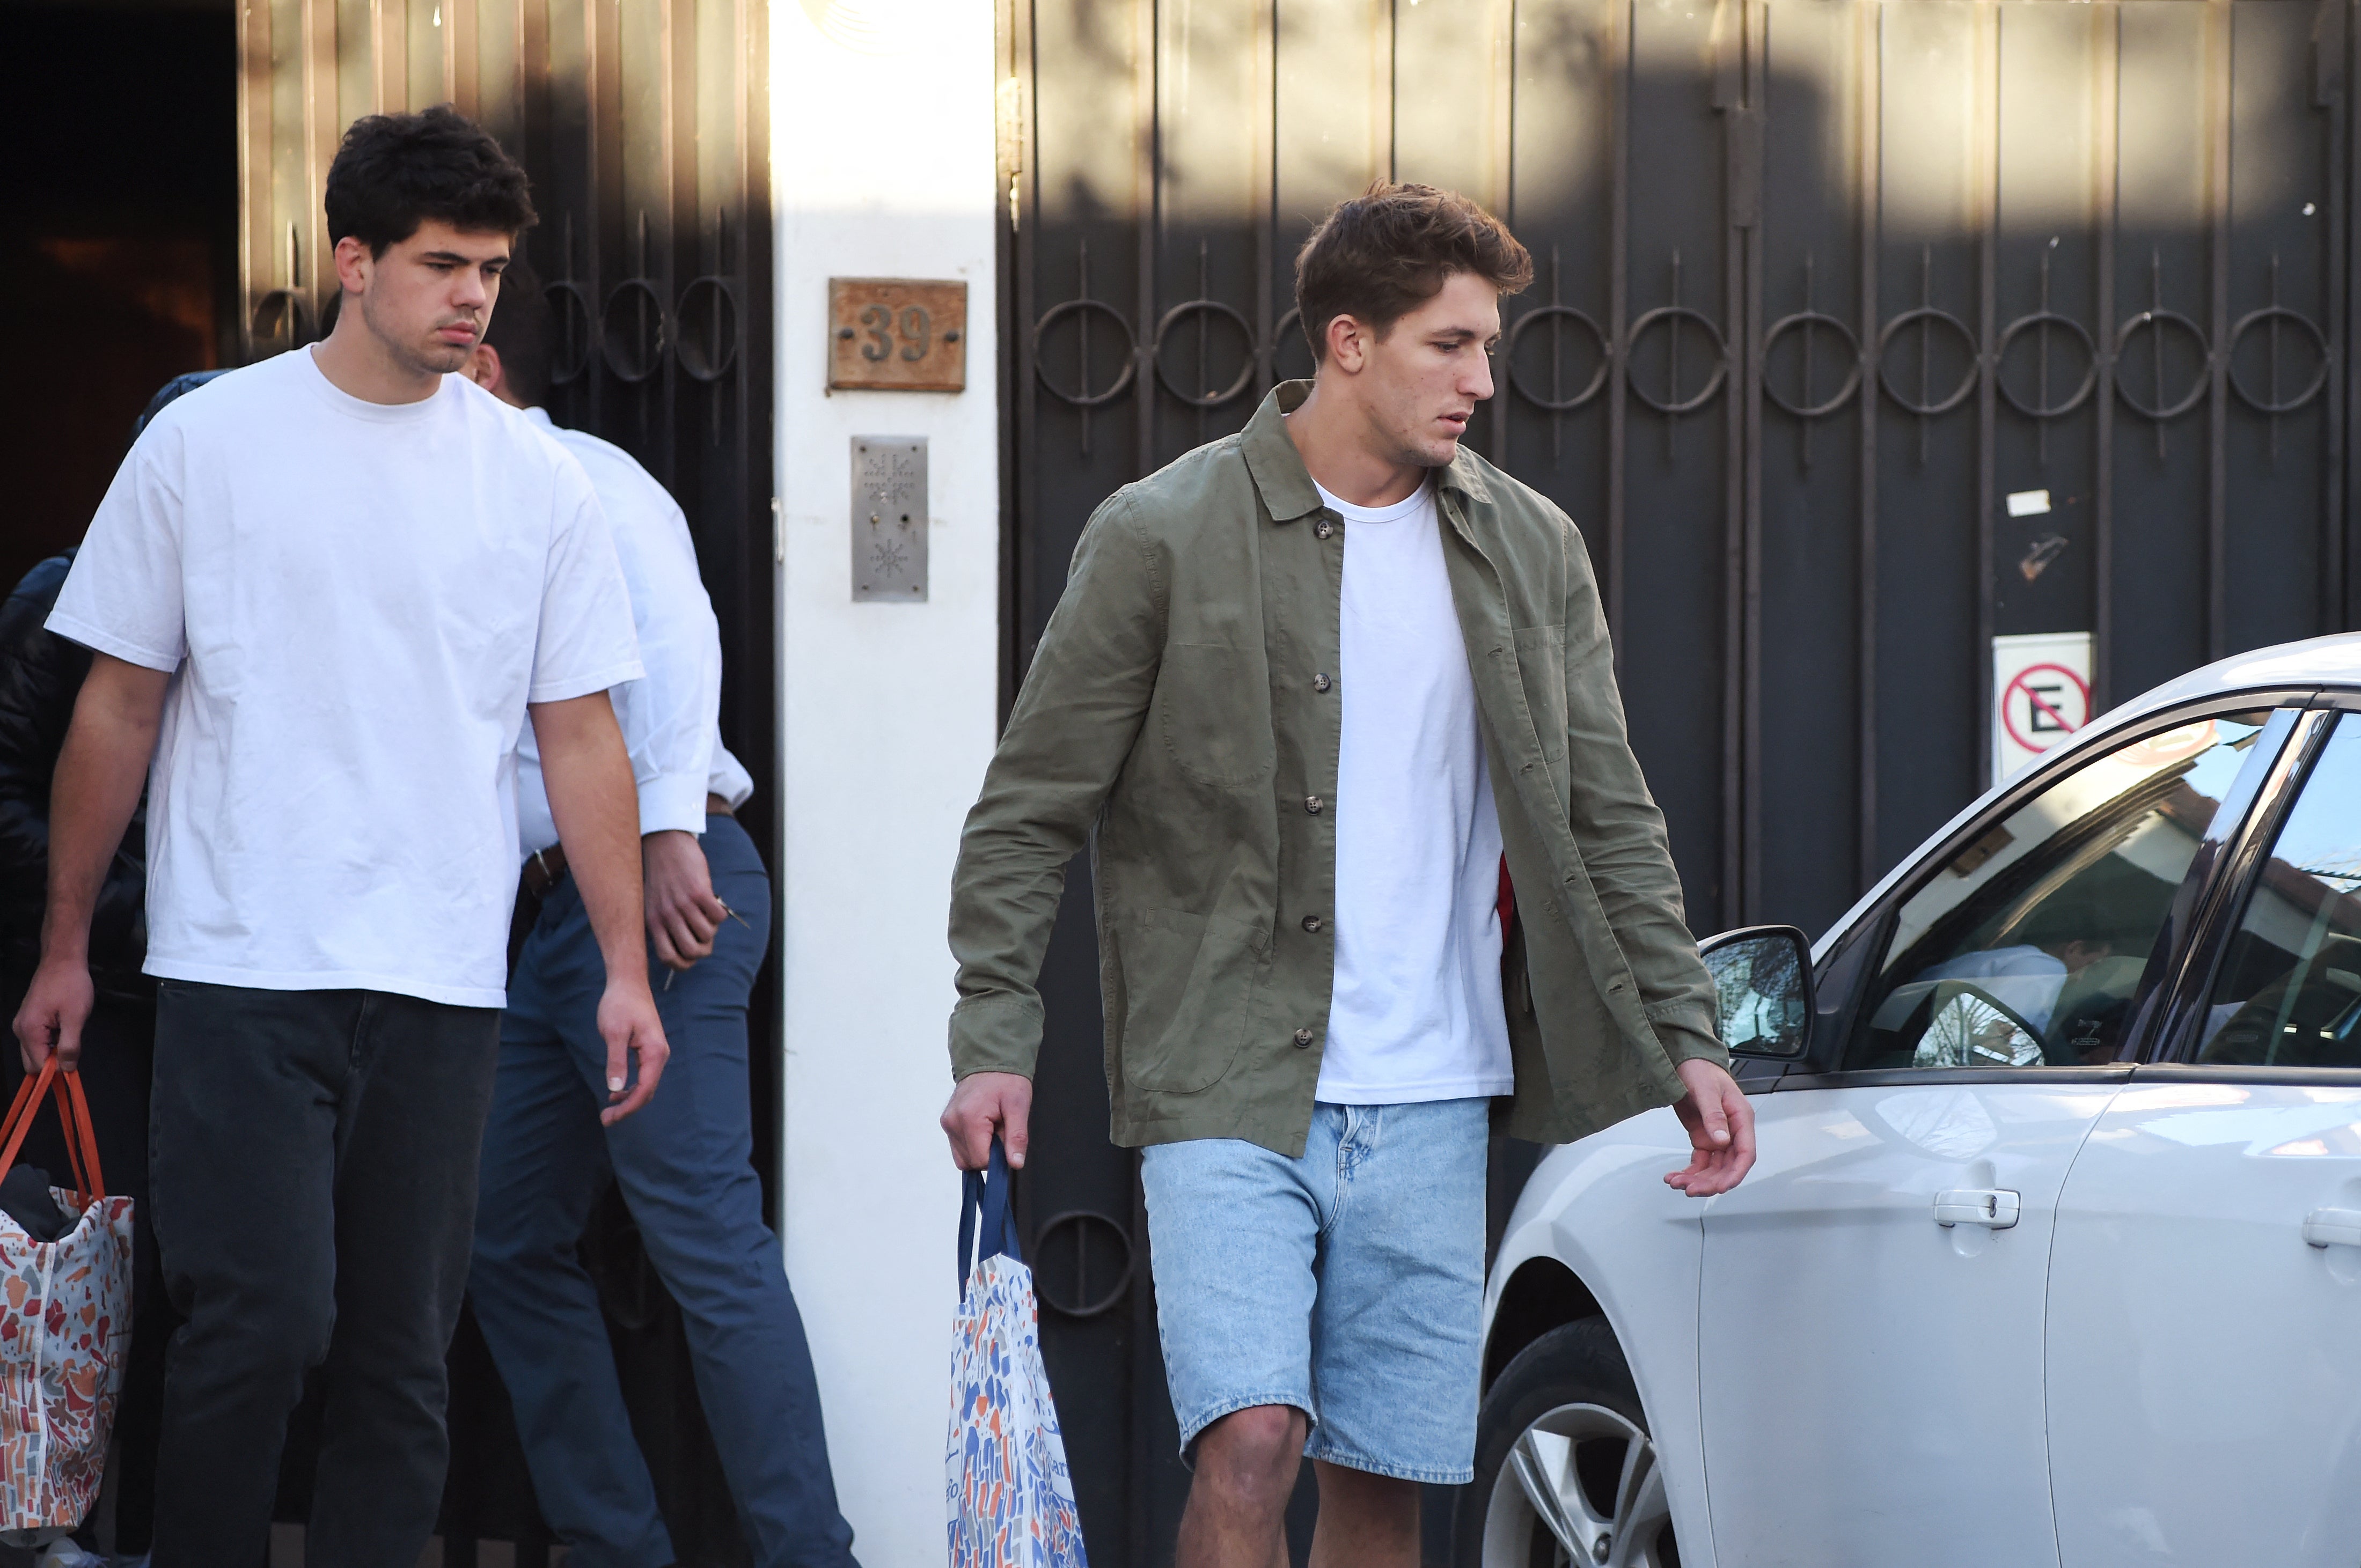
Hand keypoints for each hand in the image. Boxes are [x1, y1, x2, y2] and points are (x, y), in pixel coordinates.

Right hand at [13, 958, 92, 1073]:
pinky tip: (64, 1029)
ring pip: (35, 1052)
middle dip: (53, 1063)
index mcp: (30, 1031)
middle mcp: (21, 1030)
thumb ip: (70, 1045)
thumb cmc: (70, 984)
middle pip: (33, 1062)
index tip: (73, 1065)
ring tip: (69, 1034)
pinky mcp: (30, 1019)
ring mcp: (23, 1024)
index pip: (38, 1066)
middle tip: (73, 1050)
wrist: (62, 960)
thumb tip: (67, 1069)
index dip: (56, 1070)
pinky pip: (38, 1040)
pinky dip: (51, 1042)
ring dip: (53, 1051)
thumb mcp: (76, 1017)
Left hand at [595, 979, 670, 1124]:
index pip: (645, 1089)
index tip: (610, 1117)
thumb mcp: (613, 1033)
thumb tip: (615, 1088)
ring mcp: (655, 1052)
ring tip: (609, 1109)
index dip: (628, 1107)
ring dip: (629, 1100)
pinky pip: (643, 1075)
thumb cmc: (620, 1004)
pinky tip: (616, 1091)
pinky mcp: (648, 1049)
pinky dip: (630, 1087)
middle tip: (606, 1119)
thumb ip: (616, 1061)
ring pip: (646, 1085)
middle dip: (628, 1108)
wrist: (628, 983)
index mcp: (654, 1052)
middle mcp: (659, 1055)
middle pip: (648, 1091)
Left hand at [644, 830, 726, 970]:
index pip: (668, 958)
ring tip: (706, 914)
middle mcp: (667, 915)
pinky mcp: (699, 892)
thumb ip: (664, 926)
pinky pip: (719, 916)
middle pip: (692, 951)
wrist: (665, 845)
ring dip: (712, 927)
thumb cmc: (661, 878)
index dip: (683, 964)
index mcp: (654, 922)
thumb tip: (687, 949)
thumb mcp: (653, 905)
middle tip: (705, 935)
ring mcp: (683, 904)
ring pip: (708, 934)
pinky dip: (720, 914)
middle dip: (704, 948)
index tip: (690, 957)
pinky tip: (713, 903)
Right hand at [940, 1071, 1031, 1170]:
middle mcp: (952, 1122)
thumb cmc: (1005, 1079)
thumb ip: (1016, 1138)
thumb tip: (1015, 1163)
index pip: (981, 1160)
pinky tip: (983, 1127)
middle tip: (999, 1129)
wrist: (989, 1059)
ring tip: (991, 1126)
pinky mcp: (947, 1123)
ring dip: (980, 1149)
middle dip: (989, 1152)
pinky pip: (959, 1148)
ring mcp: (947, 1123)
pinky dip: (973, 1144)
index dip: (998, 1156)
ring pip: (963, 1158)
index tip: (1006, 1138)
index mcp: (969, 1119)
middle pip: (970, 1162)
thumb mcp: (1019, 1106)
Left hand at [1665, 1057, 1755, 1196]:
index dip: (1736, 1173)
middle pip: (1728, 1166)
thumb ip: (1714, 1116)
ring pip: (1713, 1168)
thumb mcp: (1706, 1090)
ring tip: (1676, 1182)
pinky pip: (1701, 1162)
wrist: (1684, 1061)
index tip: (1722, 1187)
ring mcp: (1717, 1136)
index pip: (1745, 1153)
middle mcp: (1732, 1131)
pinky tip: (1676, 1176)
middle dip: (1711, 1182)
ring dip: (1697, 1179)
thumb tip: (1721, 1140)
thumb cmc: (1701, 1069)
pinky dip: (1690, 1171)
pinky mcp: (1703, 1138)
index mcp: (1741, 1118)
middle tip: (1691, 1189)